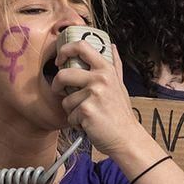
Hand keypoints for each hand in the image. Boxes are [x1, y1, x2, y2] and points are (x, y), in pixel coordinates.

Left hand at [50, 42, 138, 157]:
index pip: (82, 46)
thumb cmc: (120, 113)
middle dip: (57, 85)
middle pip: (63, 74)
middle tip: (61, 92)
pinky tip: (89, 124)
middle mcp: (101, 78)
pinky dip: (76, 123)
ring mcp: (94, 94)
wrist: (126, 137)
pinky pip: (69, 115)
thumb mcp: (120, 85)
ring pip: (65, 99)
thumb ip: (115, 65)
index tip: (60, 60)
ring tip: (87, 115)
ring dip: (71, 111)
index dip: (65, 50)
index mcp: (106, 69)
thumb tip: (112, 46)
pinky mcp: (87, 110)